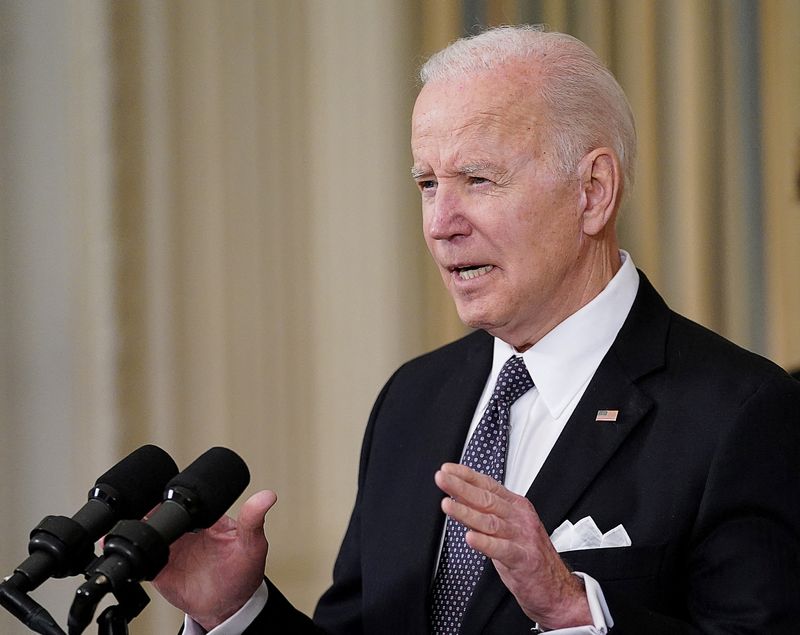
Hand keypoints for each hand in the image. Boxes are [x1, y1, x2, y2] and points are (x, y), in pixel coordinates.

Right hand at [152, 489, 277, 630]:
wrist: (228, 607)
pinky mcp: (158, 568)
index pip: (187, 500)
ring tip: (149, 538)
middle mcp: (186, 530)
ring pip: (148, 531)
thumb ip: (254, 521)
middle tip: (156, 519)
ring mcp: (171, 548)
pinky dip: (138, 554)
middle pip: (162, 512)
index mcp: (206, 518)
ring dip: (142, 531)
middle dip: (154, 512)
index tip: (173, 501)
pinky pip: (142, 556)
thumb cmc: (242, 573)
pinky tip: (141, 554)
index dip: (177, 496)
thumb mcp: (252, 545)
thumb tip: (267, 496)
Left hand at [435, 464, 590, 629]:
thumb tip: (459, 498)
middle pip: (486, 499)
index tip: (447, 469)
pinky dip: (485, 543)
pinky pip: (502, 549)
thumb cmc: (529, 556)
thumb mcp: (508, 528)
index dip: (466, 476)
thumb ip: (486, 513)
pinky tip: (471, 538)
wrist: (556, 589)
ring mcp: (523, 537)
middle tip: (442, 479)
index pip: (488, 485)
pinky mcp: (524, 559)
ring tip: (448, 505)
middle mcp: (520, 518)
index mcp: (516, 507)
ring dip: (466, 512)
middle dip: (461, 488)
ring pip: (490, 522)